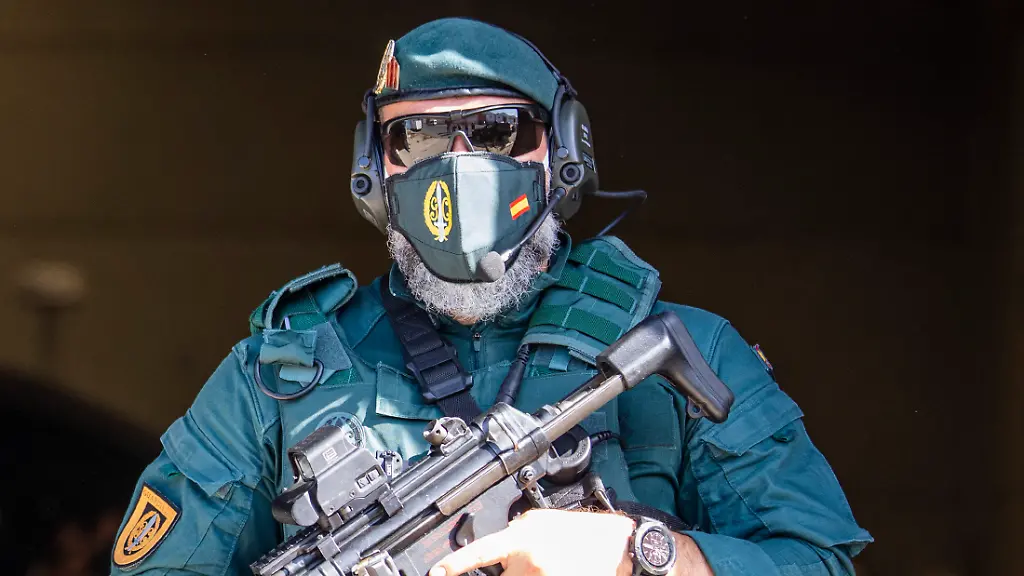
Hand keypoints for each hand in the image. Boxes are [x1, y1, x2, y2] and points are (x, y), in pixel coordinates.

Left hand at [428, 508, 635, 575]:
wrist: (621, 547)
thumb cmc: (587, 534)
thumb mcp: (546, 521)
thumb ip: (520, 531)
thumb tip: (503, 543)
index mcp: (523, 537)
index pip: (480, 551)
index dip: (456, 565)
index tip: (437, 573)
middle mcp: (528, 560)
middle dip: (510, 575)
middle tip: (535, 566)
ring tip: (551, 565)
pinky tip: (554, 570)